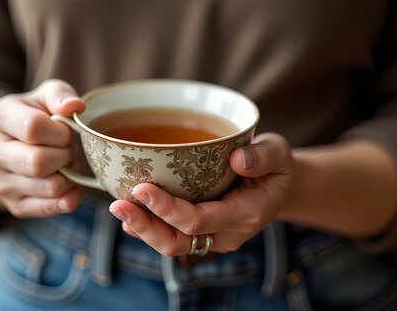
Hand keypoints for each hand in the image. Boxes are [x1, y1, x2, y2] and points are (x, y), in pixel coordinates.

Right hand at [0, 79, 85, 216]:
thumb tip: (75, 106)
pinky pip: (51, 208)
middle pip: (38, 162)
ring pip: (49, 187)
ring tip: (65, 163)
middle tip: (68, 148)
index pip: (33, 128)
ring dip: (70, 176)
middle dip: (65, 154)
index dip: (60, 131)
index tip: (65, 130)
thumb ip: (60, 94)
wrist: (15, 144)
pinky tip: (69, 182)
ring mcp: (0, 183)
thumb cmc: (37, 116)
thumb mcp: (46, 96)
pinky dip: (69, 197)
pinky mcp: (14, 206)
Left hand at [109, 133, 292, 255]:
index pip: (199, 220)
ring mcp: (214, 237)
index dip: (167, 209)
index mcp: (245, 214)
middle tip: (117, 205)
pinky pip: (174, 238)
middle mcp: (227, 233)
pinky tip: (129, 216)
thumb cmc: (275, 166)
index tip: (142, 188)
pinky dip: (149, 229)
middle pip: (178, 241)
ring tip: (117, 208)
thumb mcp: (279, 153)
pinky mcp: (203, 233)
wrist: (277, 186)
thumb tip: (237, 159)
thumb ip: (263, 156)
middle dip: (145, 226)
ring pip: (172, 244)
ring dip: (142, 230)